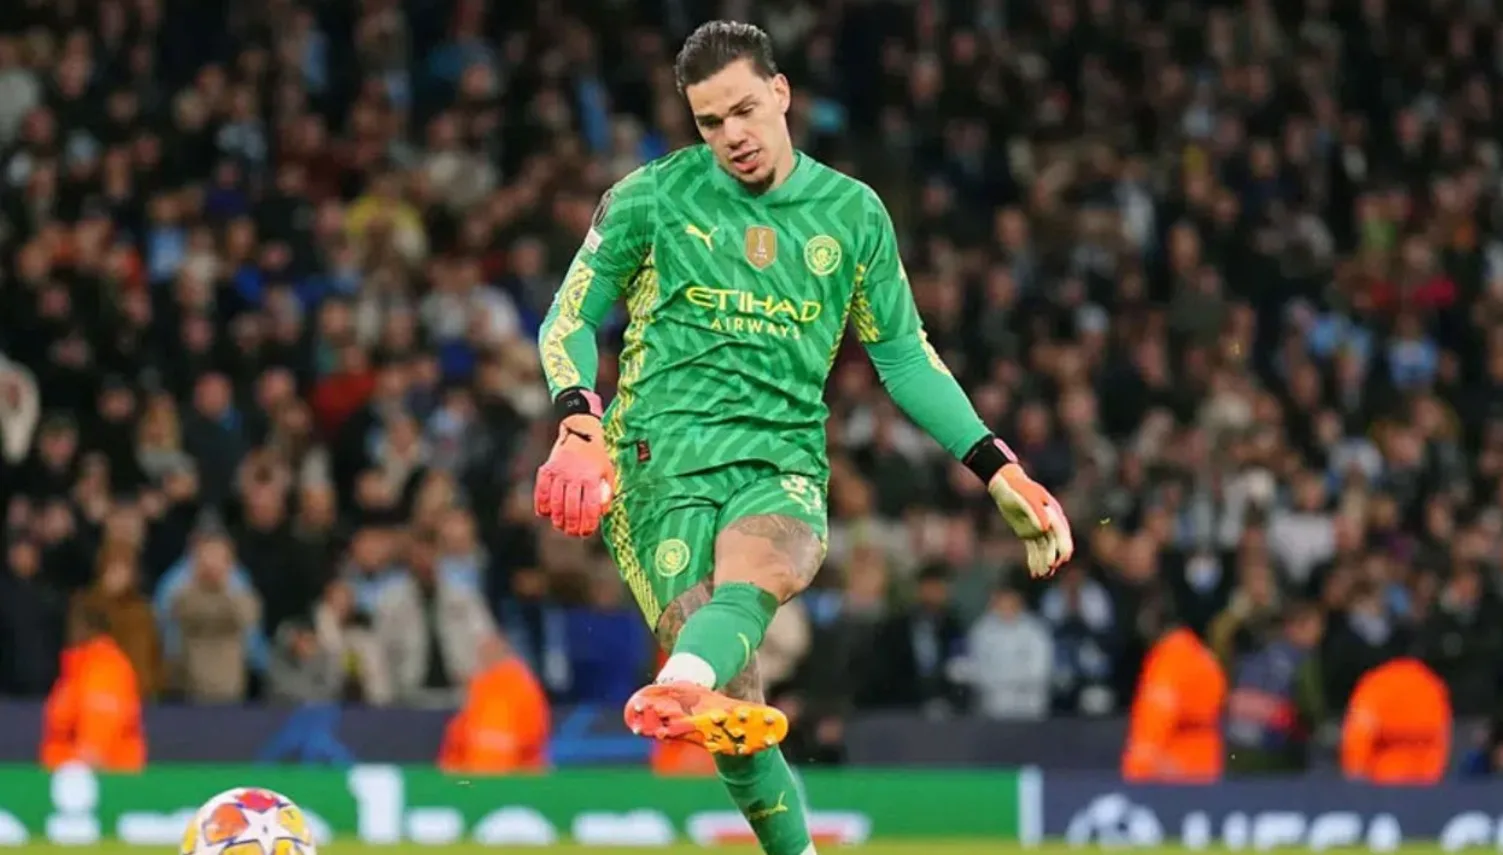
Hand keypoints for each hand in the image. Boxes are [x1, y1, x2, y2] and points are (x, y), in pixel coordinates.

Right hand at [534, 414, 614, 536]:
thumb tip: (601, 514)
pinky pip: (541, 491)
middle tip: (572, 533)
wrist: (582, 432)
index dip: (587, 525)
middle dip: (571, 526)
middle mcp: (574, 475)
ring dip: (557, 519)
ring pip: (555, 503)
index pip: (589, 508)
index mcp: (592, 478)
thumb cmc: (598, 458)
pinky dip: (541, 504)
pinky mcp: (547, 469)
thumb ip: (606, 494)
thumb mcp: (608, 473)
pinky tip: (545, 513)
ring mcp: (559, 472)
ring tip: (560, 526)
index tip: (586, 533)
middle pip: (570, 509)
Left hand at [987, 460, 1072, 577]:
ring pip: (1045, 549)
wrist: (1005, 485)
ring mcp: (1039, 529)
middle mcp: (1049, 522)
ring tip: (1040, 575)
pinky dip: (1035, 561)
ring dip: (1044, 563)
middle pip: (1055, 544)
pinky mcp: (1028, 534)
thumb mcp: (1026, 498)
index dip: (1063, 547)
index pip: (1062, 533)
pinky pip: (1034, 550)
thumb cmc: (1017, 489)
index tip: (1061, 559)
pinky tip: (1034, 573)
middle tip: (1048, 570)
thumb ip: (1036, 512)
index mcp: (1053, 512)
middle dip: (1053, 558)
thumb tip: (1045, 528)